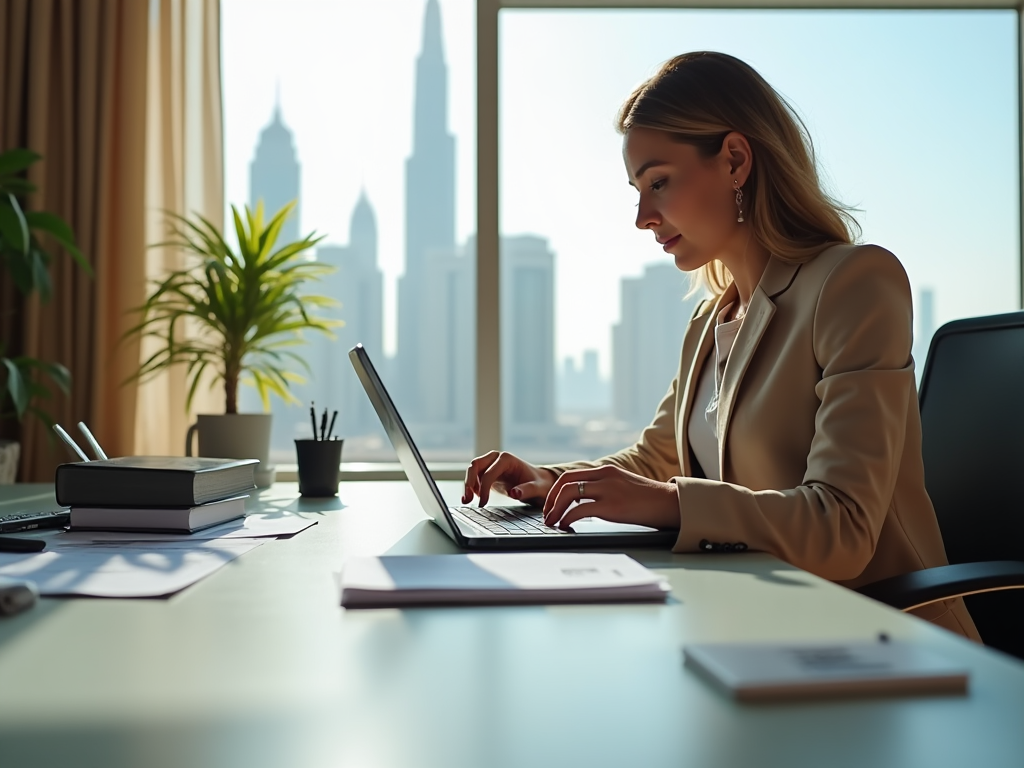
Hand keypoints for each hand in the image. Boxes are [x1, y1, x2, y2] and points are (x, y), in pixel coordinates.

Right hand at [462, 451, 556, 505]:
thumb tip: (514, 493)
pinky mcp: (489, 472)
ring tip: (467, 500)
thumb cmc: (539, 484)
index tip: (483, 503)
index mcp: (507, 459)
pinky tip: (473, 498)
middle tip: (467, 500)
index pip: (489, 473)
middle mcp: (497, 458)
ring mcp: (491, 463)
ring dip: (468, 485)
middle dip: (469, 483)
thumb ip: (527, 490)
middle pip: (475, 466)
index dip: (484, 488)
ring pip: (472, 470)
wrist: (540, 482)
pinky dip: (472, 486)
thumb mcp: (538, 488)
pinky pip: (475, 477)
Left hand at [542, 465, 679, 529]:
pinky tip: (565, 526)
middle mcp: (605, 476)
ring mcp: (608, 490)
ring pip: (569, 494)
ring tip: (552, 522)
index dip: (556, 490)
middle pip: (565, 482)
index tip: (551, 504)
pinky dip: (567, 518)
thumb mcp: (623, 485)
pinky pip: (579, 510)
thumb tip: (585, 501)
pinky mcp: (612, 506)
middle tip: (547, 514)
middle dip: (550, 499)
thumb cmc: (648, 499)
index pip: (572, 475)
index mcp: (606, 471)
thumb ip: (605, 487)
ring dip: (555, 509)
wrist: (670, 503)